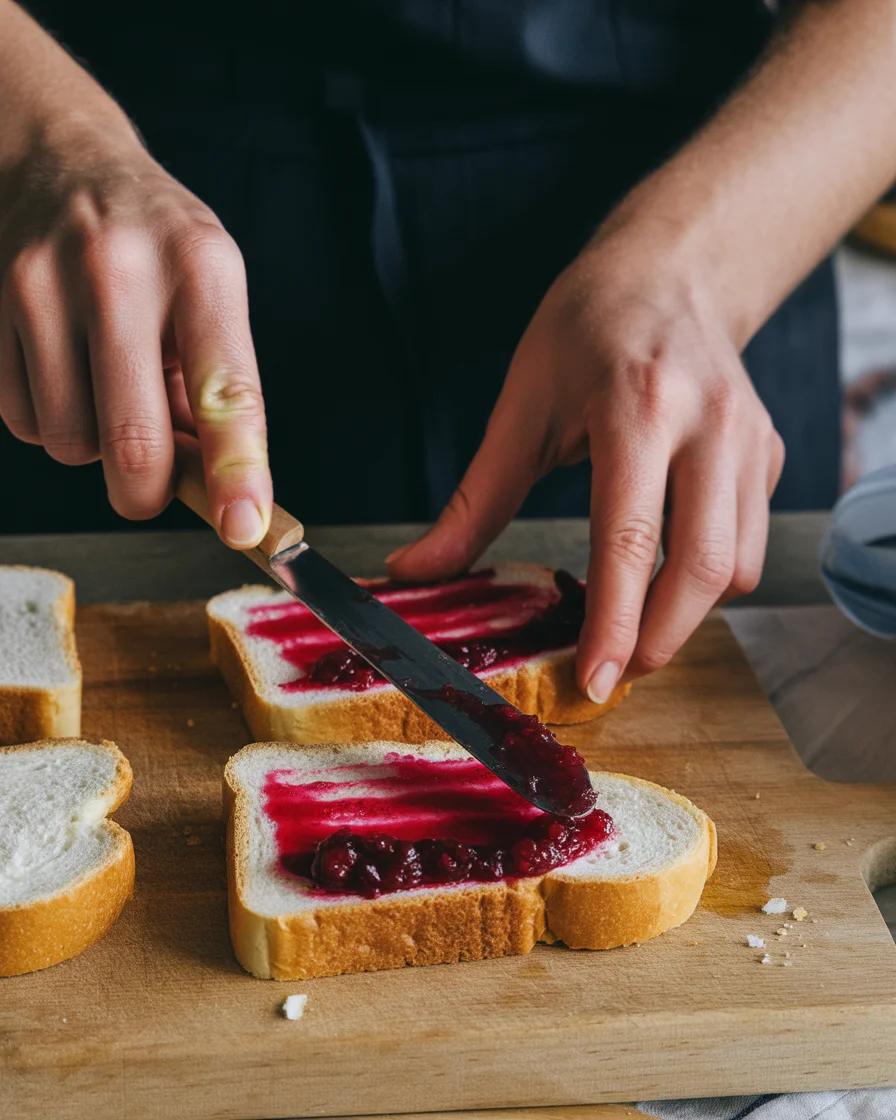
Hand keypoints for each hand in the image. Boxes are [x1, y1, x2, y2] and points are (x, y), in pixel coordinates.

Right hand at [0, 126, 270, 546]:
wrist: (53, 155)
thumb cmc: (153, 244)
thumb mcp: (209, 291)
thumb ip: (213, 388)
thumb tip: (208, 490)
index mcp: (201, 267)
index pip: (226, 391)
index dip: (237, 472)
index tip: (245, 528)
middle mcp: (118, 270)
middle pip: (133, 443)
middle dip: (146, 490)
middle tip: (152, 485)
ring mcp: (39, 283)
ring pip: (69, 443)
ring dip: (92, 443)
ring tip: (103, 383)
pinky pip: (20, 421)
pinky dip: (47, 418)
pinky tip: (61, 368)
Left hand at [387, 224, 783, 699]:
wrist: (670, 273)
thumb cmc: (585, 331)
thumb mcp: (520, 407)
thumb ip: (475, 502)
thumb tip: (416, 573)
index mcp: (636, 409)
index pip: (630, 538)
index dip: (614, 622)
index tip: (596, 681)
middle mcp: (708, 424)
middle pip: (702, 567)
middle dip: (660, 638)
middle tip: (614, 670)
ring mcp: (750, 439)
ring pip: (737, 565)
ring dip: (687, 612)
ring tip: (634, 619)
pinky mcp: (770, 452)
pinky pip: (749, 540)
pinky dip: (710, 574)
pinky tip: (666, 563)